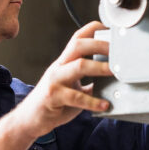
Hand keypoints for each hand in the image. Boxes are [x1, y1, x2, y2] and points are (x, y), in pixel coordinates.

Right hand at [9, 21, 113, 139]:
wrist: (29, 119)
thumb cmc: (54, 102)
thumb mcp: (73, 86)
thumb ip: (89, 79)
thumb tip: (114, 77)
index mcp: (65, 62)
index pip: (78, 38)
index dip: (94, 30)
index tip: (111, 29)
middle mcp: (59, 67)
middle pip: (78, 45)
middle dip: (99, 44)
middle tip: (118, 51)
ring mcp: (55, 81)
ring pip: (78, 66)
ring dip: (99, 67)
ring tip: (115, 72)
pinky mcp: (53, 97)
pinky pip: (75, 97)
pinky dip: (92, 101)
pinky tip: (104, 105)